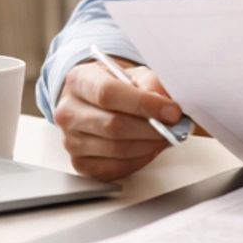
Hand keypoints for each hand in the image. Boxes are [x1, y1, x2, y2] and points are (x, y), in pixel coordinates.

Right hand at [54, 59, 183, 180]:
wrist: (92, 100)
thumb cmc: (113, 85)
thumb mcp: (132, 74)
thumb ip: (150, 84)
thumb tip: (167, 107)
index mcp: (79, 81)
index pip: (108, 93)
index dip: (143, 104)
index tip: (171, 110)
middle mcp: (68, 112)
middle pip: (114, 125)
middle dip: (151, 128)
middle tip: (173, 126)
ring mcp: (71, 141)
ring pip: (117, 149)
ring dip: (148, 145)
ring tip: (164, 136)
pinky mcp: (80, 164)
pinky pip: (114, 169)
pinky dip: (139, 160)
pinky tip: (148, 148)